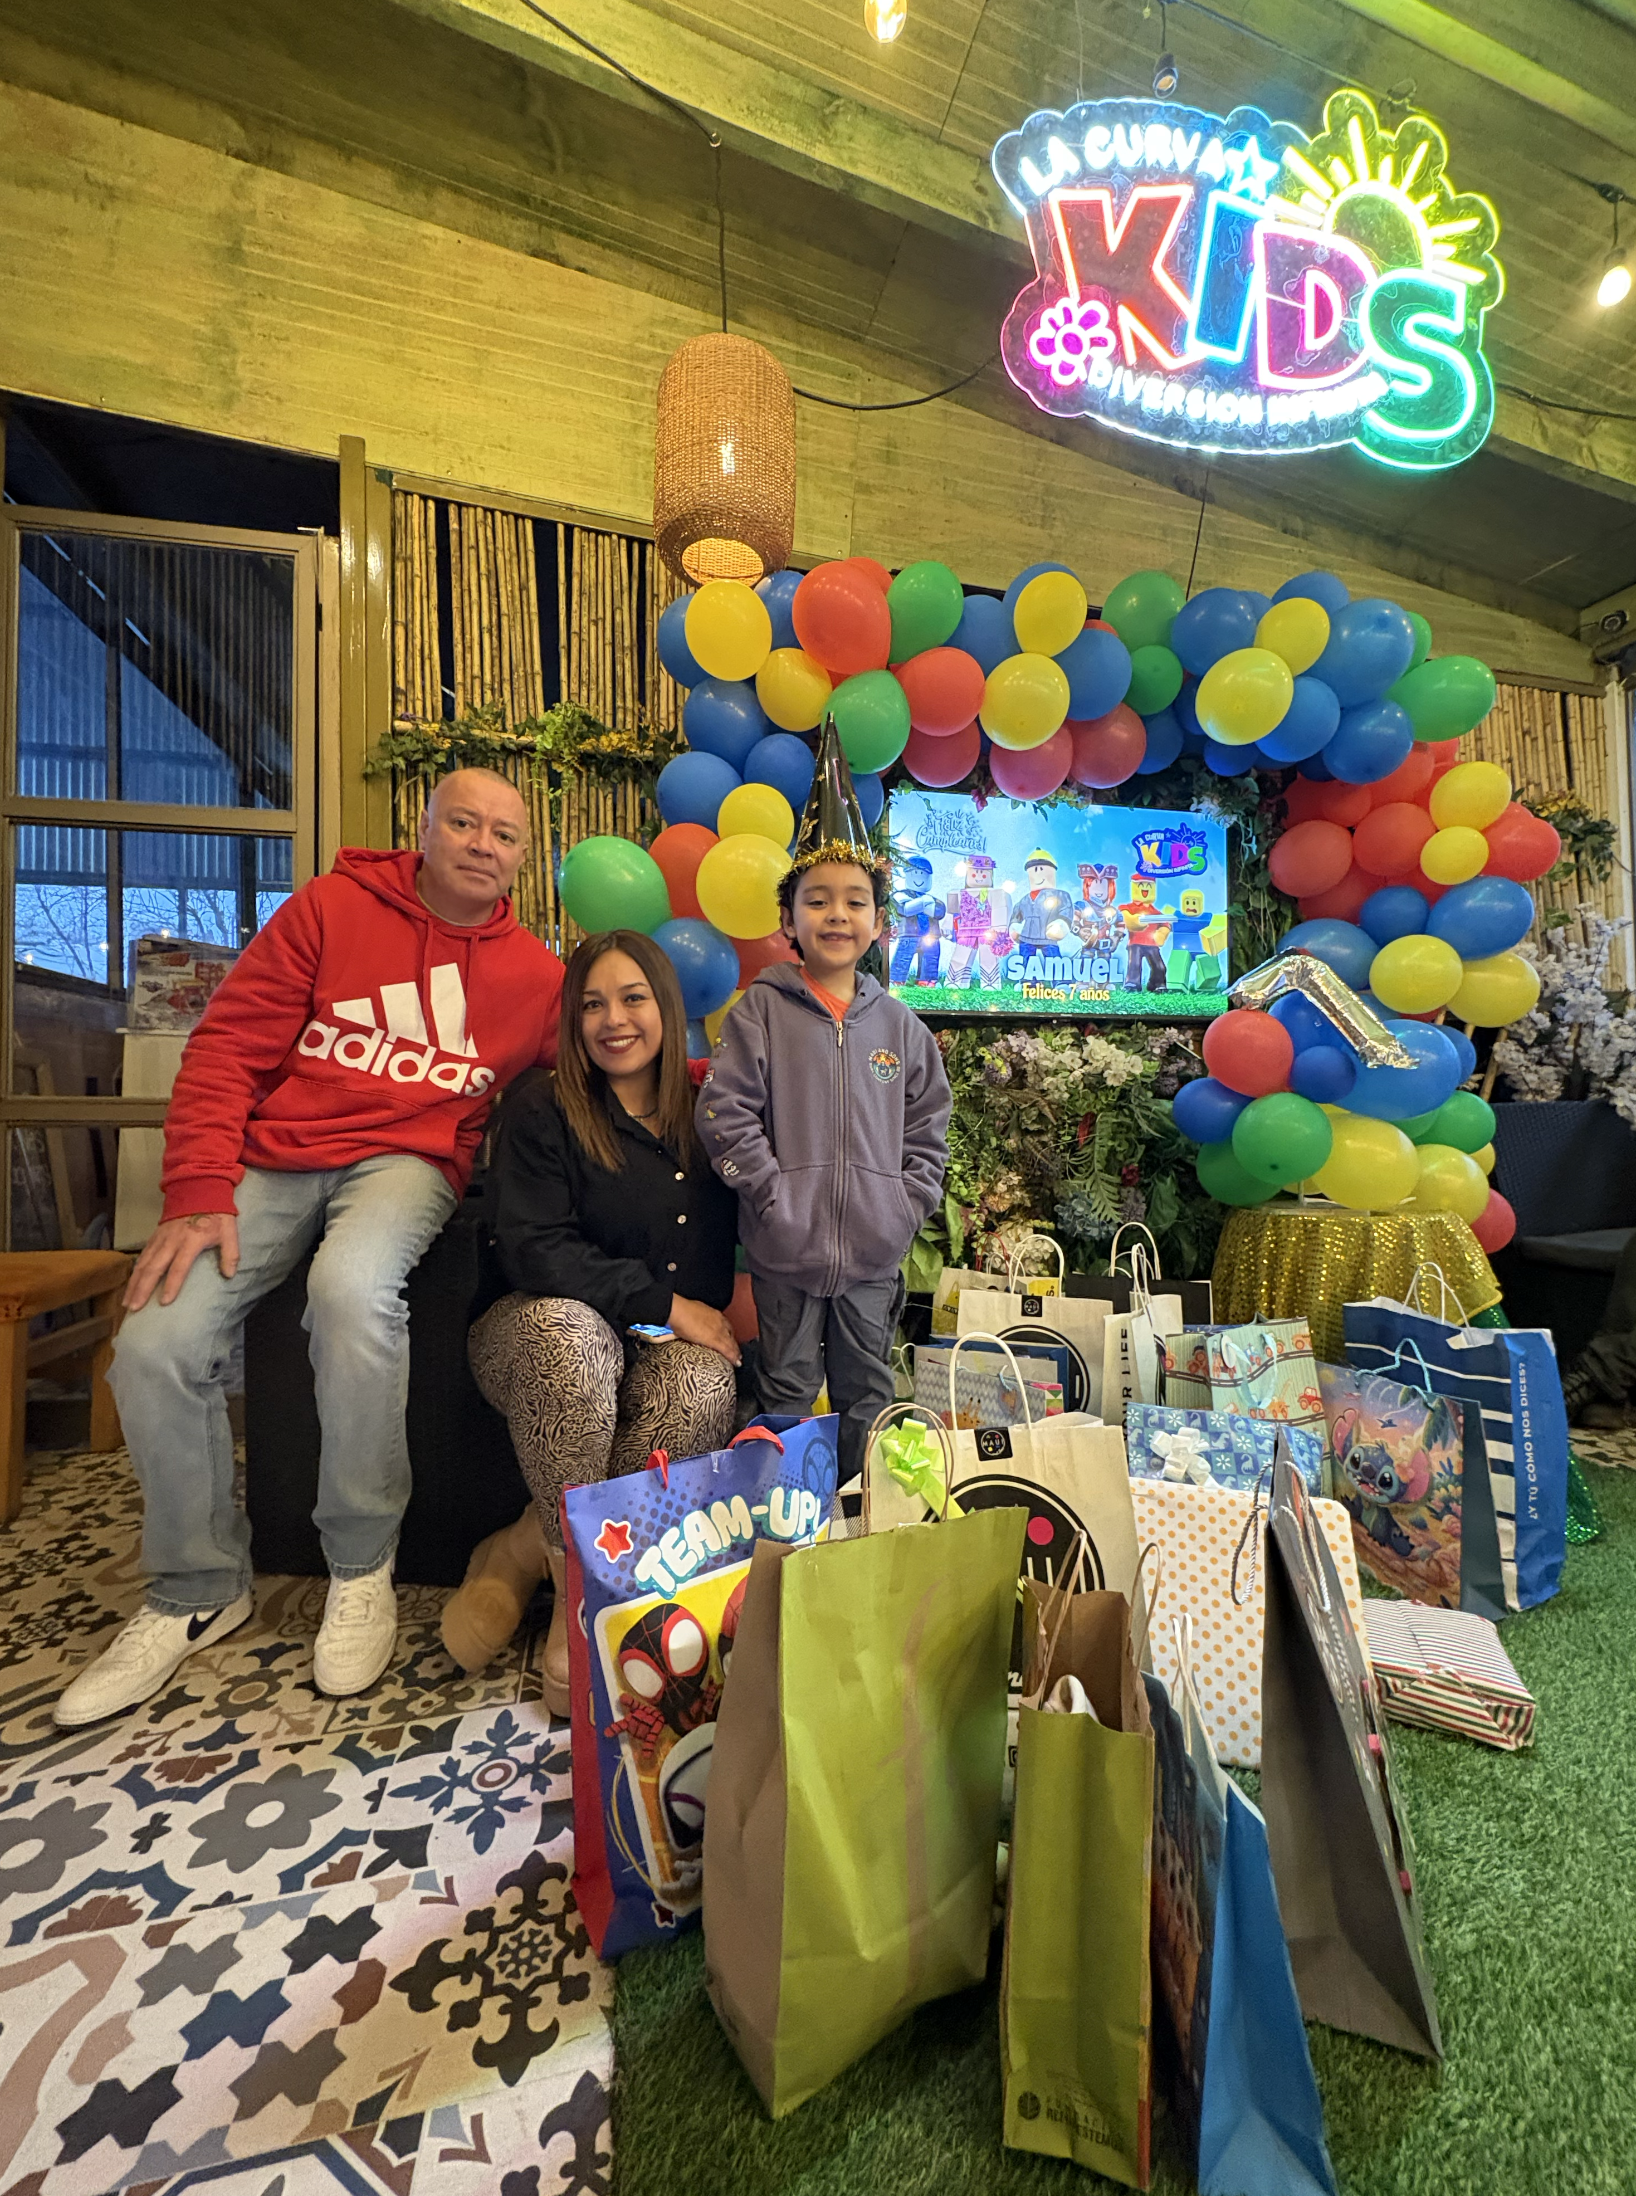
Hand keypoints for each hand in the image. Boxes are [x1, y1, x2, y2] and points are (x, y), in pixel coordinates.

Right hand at [125, 1213, 239, 1311]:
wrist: (199, 1190)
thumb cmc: (216, 1214)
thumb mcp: (229, 1232)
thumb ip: (230, 1254)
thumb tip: (229, 1275)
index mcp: (190, 1242)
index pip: (179, 1267)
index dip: (172, 1284)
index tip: (164, 1302)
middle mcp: (171, 1242)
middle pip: (154, 1268)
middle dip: (143, 1289)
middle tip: (134, 1308)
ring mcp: (160, 1239)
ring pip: (143, 1264)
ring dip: (134, 1284)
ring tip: (126, 1303)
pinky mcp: (154, 1237)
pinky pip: (142, 1257)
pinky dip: (134, 1272)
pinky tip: (130, 1285)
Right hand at [668, 1295, 741, 1365]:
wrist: (679, 1311)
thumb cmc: (682, 1311)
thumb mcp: (694, 1313)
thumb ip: (696, 1319)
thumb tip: (691, 1324)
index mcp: (714, 1314)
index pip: (726, 1326)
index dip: (729, 1334)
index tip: (729, 1339)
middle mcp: (719, 1322)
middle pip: (731, 1335)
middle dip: (734, 1344)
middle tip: (736, 1352)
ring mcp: (718, 1331)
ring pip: (731, 1343)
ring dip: (735, 1352)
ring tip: (737, 1360)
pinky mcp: (715, 1340)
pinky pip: (727, 1350)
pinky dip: (732, 1357)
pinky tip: (736, 1362)